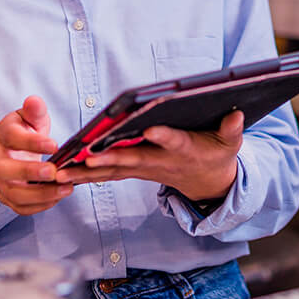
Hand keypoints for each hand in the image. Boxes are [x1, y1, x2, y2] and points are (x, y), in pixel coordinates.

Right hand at [0, 96, 73, 215]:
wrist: (9, 153)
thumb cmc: (23, 132)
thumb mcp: (29, 117)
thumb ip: (34, 111)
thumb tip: (34, 100)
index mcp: (3, 136)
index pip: (13, 139)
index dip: (33, 142)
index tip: (54, 145)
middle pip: (8, 170)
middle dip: (31, 173)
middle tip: (54, 172)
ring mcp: (2, 182)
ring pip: (16, 194)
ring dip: (41, 194)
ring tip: (65, 188)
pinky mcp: (10, 198)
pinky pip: (23, 207)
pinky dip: (41, 205)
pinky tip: (59, 196)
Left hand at [54, 111, 244, 202]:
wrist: (210, 185)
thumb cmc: (219, 155)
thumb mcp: (231, 144)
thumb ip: (232, 129)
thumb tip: (237, 113)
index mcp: (185, 150)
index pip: (173, 141)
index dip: (163, 136)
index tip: (151, 129)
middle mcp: (161, 161)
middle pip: (133, 158)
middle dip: (110, 157)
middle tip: (88, 155)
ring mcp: (145, 168)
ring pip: (113, 170)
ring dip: (87, 170)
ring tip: (61, 169)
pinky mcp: (134, 171)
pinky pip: (107, 174)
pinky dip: (85, 174)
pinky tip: (62, 172)